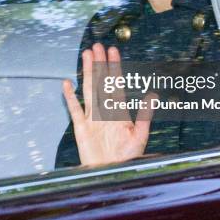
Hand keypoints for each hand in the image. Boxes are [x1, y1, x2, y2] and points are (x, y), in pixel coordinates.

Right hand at [63, 42, 155, 166]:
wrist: (112, 174)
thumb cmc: (127, 158)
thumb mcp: (140, 136)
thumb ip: (144, 116)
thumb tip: (152, 95)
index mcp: (119, 111)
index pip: (116, 83)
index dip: (114, 67)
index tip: (113, 51)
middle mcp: (105, 110)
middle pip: (101, 81)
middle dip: (99, 63)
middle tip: (97, 45)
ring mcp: (92, 117)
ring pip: (89, 89)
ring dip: (87, 72)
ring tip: (85, 55)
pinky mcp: (81, 128)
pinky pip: (74, 109)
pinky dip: (70, 97)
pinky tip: (67, 84)